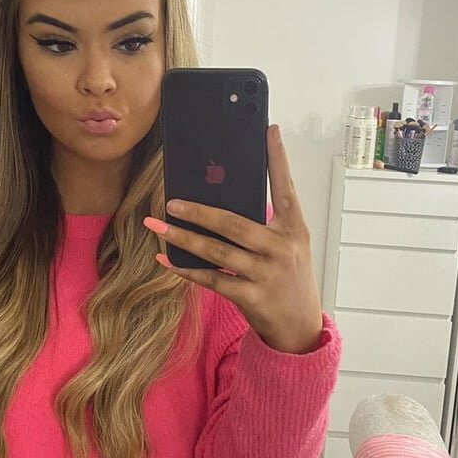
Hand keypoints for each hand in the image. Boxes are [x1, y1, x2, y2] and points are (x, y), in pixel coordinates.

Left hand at [143, 124, 322, 353]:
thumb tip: (222, 199)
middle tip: (171, 201)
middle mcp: (282, 248)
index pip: (286, 187)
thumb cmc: (288, 278)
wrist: (300, 326)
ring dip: (183, 238)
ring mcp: (266, 274)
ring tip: (158, 226)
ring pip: (217, 251)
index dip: (278, 159)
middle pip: (234, 223)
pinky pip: (212, 279)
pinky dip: (186, 269)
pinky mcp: (252, 297)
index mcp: (294, 228)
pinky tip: (166, 259)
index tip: (269, 131)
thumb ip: (266, 223)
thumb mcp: (288, 246)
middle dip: (198, 211)